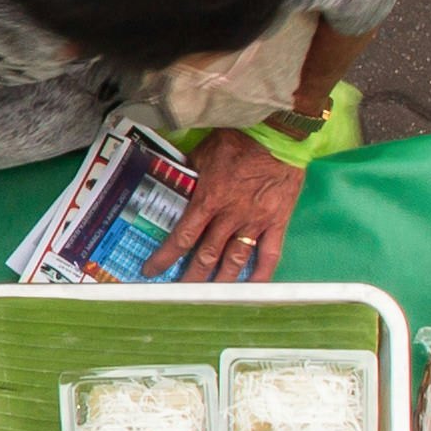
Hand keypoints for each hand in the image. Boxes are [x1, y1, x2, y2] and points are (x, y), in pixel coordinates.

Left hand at [165, 132, 307, 282]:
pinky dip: (261, 274)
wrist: (277, 134)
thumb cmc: (237, 140)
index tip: (152, 271)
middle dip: (191, 277)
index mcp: (208, 200)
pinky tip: (251, 289)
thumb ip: (187, 175)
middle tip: (179, 294)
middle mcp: (230, 216)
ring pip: (235, 259)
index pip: (182, 237)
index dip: (166, 257)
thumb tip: (169, 184)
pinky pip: (270, 253)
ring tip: (208, 297)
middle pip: (207, 255)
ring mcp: (255, 221)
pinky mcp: (277, 222)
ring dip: (220, 280)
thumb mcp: (202, 154)